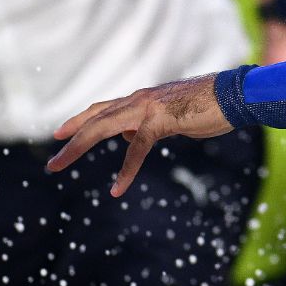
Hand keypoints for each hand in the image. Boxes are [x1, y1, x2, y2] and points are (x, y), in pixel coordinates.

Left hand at [48, 76, 232, 194]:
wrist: (233, 95)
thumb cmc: (207, 106)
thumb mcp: (171, 116)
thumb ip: (148, 124)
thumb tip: (129, 135)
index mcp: (141, 99)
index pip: (102, 109)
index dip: (79, 120)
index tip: (59, 133)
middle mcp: (138, 100)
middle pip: (94, 118)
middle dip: (70, 139)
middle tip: (51, 162)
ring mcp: (147, 108)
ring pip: (102, 127)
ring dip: (78, 147)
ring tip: (59, 165)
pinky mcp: (161, 120)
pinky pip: (137, 148)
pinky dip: (126, 170)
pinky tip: (117, 190)